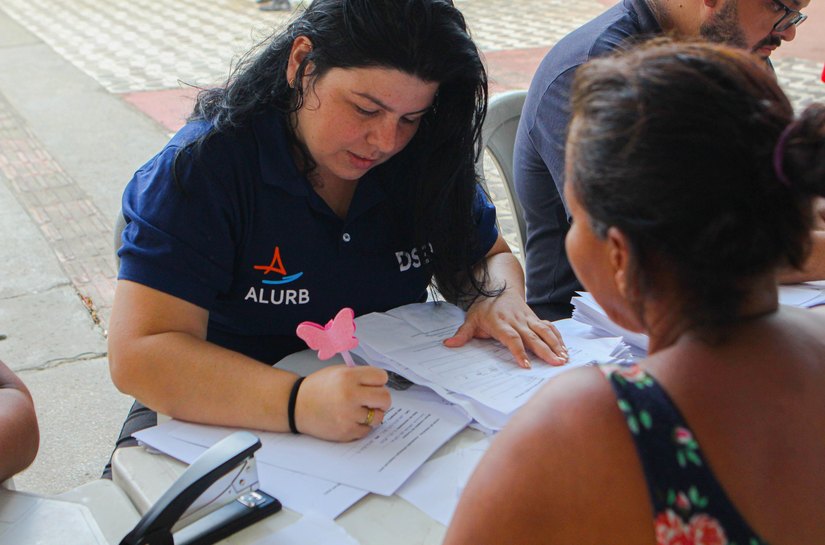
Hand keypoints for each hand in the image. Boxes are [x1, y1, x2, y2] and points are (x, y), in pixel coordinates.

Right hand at [295, 365, 390, 440]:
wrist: (296, 406)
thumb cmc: (317, 388)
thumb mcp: (338, 371)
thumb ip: (360, 375)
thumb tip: (381, 384)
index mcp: (348, 377)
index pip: (381, 377)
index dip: (379, 381)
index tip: (375, 384)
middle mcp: (350, 395)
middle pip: (385, 398)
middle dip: (382, 399)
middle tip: (374, 400)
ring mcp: (348, 416)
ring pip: (378, 416)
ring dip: (373, 414)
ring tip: (360, 410)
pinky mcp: (346, 432)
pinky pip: (367, 430)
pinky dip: (362, 425)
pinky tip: (351, 419)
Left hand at [443, 289, 567, 367]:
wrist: (498, 286)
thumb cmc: (484, 307)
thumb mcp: (470, 319)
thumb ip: (462, 334)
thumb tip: (448, 344)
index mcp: (500, 323)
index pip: (511, 338)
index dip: (519, 351)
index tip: (526, 365)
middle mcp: (516, 320)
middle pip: (532, 337)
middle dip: (545, 351)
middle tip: (555, 363)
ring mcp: (528, 318)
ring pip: (544, 331)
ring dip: (555, 345)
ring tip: (564, 358)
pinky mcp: (535, 318)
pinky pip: (548, 327)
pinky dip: (558, 337)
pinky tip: (565, 349)